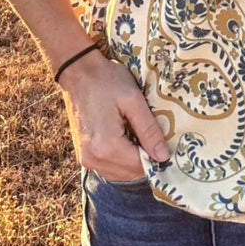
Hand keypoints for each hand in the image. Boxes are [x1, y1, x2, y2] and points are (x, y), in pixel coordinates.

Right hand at [57, 49, 170, 181]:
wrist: (78, 72)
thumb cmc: (107, 81)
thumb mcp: (133, 100)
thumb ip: (148, 130)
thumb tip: (163, 156)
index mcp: (107, 147)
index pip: (140, 166)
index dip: (157, 157)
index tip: (166, 142)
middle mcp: (93, 160)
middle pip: (130, 173)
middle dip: (146, 159)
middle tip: (154, 137)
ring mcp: (86, 159)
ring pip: (120, 173)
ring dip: (133, 160)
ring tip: (140, 135)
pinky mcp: (83, 155)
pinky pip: (108, 167)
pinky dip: (121, 159)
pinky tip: (126, 138)